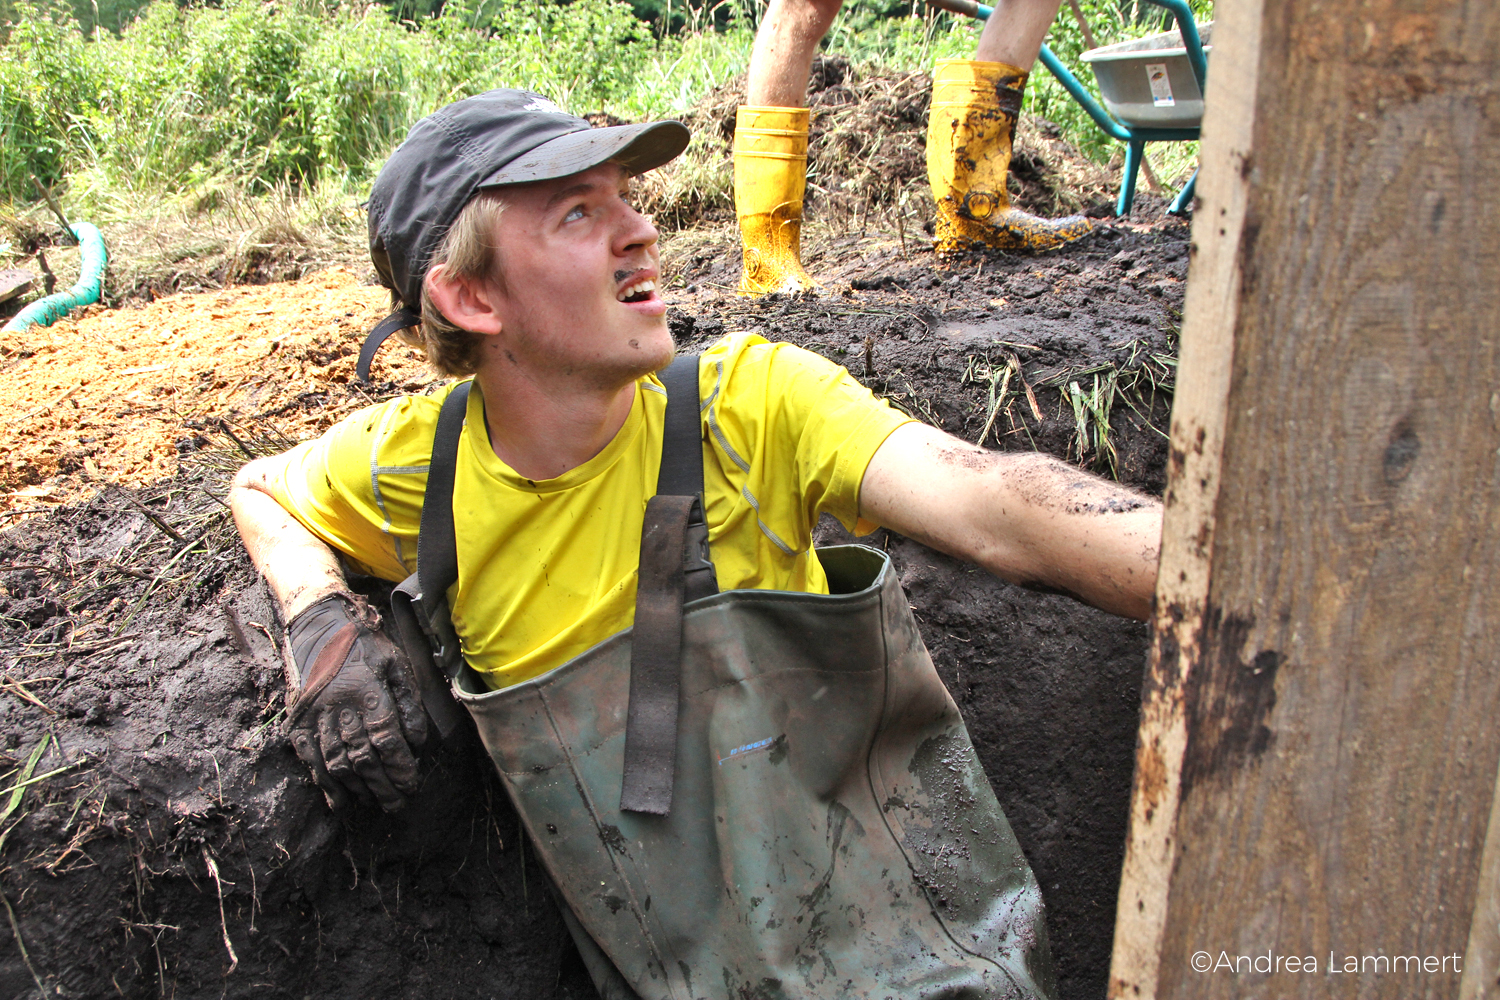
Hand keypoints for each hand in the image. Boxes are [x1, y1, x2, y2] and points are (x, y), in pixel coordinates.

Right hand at [283, 593, 428, 810]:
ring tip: (376, 803)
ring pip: (337, 763)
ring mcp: (315, 717)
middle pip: (362, 757)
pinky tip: (340, 802)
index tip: (412, 783)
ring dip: (358, 789)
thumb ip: (409, 703)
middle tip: (399, 803)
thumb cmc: (366, 647)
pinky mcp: (298, 723)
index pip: (386, 738)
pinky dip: (325, 785)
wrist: (319, 626)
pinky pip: (311, 760)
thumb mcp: (396, 664)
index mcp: (367, 690)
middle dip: (383, 785)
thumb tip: (416, 743)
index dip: (400, 766)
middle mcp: (339, 706)